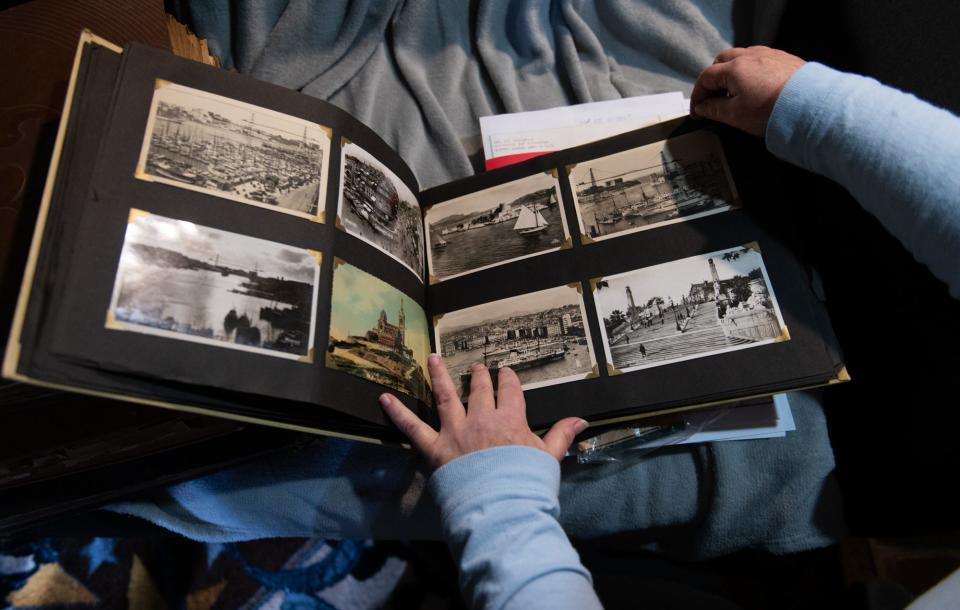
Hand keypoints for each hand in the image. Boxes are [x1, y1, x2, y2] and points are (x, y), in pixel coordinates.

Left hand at [379, 354, 588, 469]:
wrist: (501, 508)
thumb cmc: (527, 484)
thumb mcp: (549, 458)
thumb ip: (562, 435)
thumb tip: (582, 419)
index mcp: (510, 419)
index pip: (509, 391)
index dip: (508, 380)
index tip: (505, 371)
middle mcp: (481, 418)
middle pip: (479, 390)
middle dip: (479, 376)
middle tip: (476, 367)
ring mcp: (455, 431)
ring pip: (445, 396)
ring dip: (438, 375)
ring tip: (433, 358)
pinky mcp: (434, 448)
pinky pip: (412, 427)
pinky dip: (397, 412)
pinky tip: (383, 397)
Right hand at [690, 46, 805, 135]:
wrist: (810, 106)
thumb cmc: (771, 110)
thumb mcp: (735, 116)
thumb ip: (714, 109)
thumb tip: (702, 107)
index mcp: (734, 68)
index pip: (706, 77)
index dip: (697, 94)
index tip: (697, 109)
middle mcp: (750, 56)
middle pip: (722, 61)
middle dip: (714, 78)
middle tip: (713, 96)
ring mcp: (770, 54)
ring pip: (742, 57)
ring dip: (733, 72)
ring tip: (736, 92)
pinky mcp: (785, 59)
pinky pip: (761, 60)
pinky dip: (751, 71)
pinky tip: (757, 86)